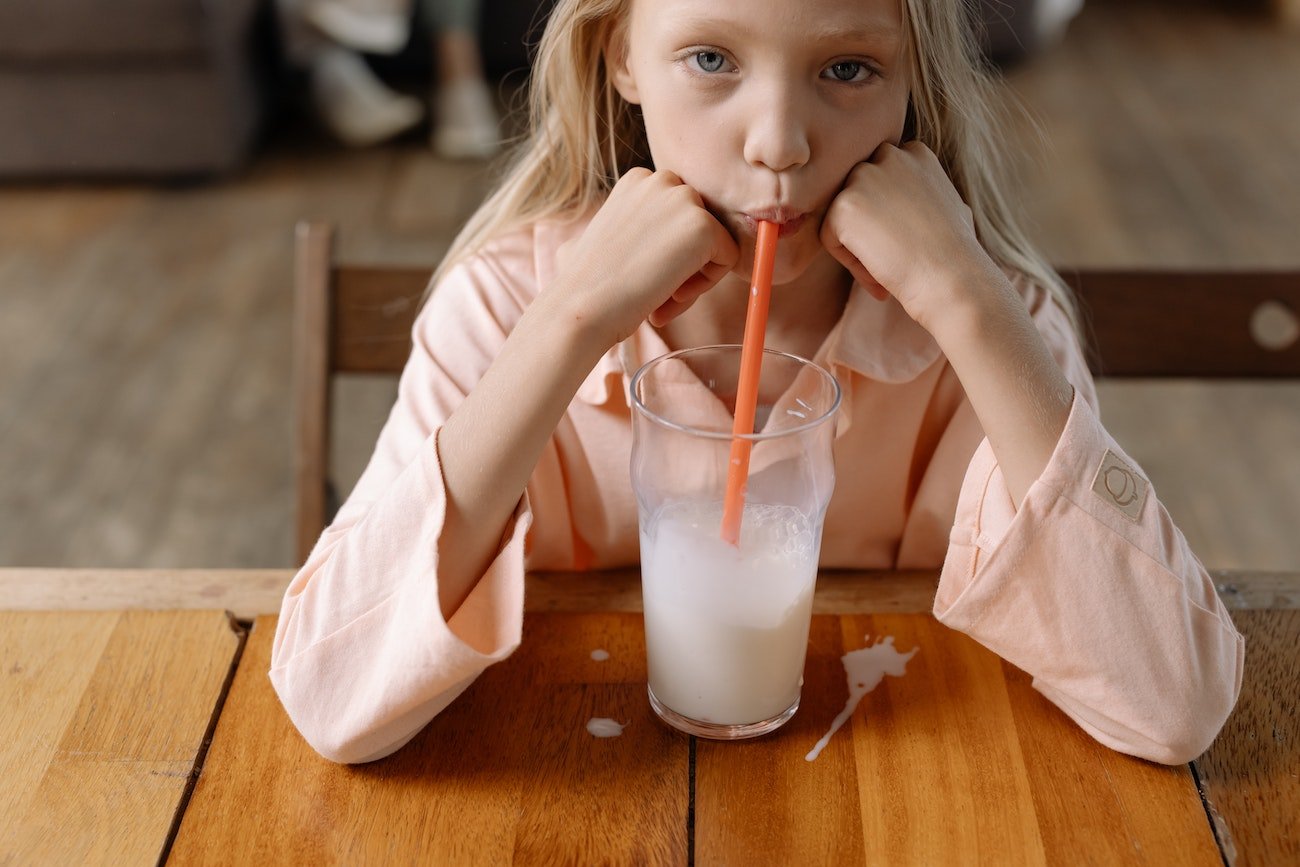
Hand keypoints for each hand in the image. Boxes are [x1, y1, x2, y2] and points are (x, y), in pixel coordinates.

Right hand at [552, 168, 738, 346]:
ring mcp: (684, 200)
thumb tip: (659, 242)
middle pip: (699, 224)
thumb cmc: (587, 282)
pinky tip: (672, 295)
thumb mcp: (606, 234)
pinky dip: (707, 284)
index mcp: (639, 179)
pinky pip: (729, 257)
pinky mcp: (703, 226)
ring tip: (663, 296)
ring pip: (716, 241)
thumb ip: (635, 225)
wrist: (582, 303)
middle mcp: (663, 180)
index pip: (678, 213)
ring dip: (695, 274)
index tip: (647, 276)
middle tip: (658, 291)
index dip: (667, 250)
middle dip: (685, 261)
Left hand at [820, 141, 995, 331]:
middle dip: (867, 224)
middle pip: (857, 193)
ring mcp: (864, 177)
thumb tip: (906, 206)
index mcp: (915, 153)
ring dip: (856, 244)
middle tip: (891, 257)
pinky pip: (829, 236)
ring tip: (886, 268)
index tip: (903, 239)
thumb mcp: (950, 207)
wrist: (952, 276)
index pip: (881, 176)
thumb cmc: (957, 253)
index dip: (886, 212)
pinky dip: (848, 261)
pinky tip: (877, 274)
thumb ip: (924, 194)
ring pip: (842, 214)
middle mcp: (888, 156)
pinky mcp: (844, 204)